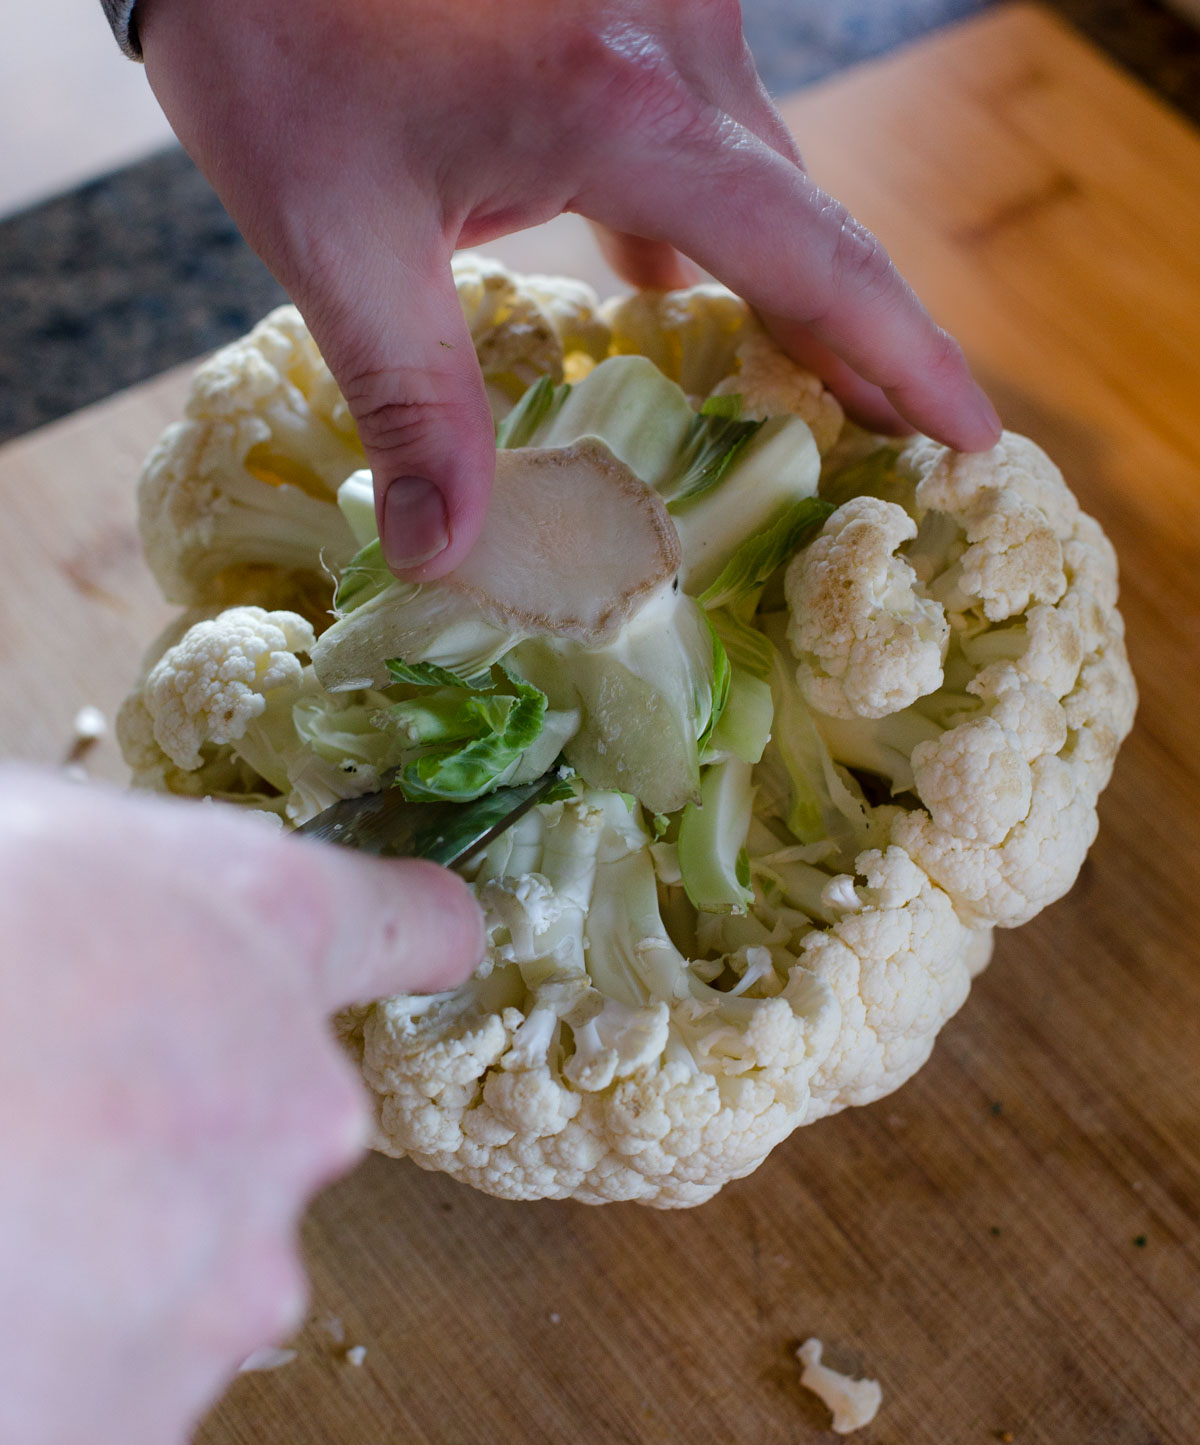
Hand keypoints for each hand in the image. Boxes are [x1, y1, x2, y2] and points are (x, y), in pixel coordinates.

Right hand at [0, 768, 482, 1444]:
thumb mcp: (22, 836)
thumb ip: (117, 881)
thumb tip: (111, 914)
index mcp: (264, 931)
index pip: (403, 926)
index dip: (405, 937)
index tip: (423, 946)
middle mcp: (289, 1107)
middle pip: (265, 1131)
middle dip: (166, 1137)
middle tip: (33, 1126)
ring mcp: (221, 1280)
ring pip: (179, 1276)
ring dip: (94, 1262)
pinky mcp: (128, 1434)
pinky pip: (102, 1403)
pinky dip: (39, 1379)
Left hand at [139, 0, 1000, 576]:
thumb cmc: (276, 40)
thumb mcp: (337, 236)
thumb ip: (410, 401)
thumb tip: (442, 556)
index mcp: (628, 111)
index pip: (815, 256)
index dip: (905, 357)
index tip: (975, 438)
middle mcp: (679, 45)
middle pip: (810, 219)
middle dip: (860, 339)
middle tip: (901, 448)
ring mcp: (664, 6)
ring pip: (762, 174)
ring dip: (784, 279)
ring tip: (807, 387)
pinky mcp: (628, 4)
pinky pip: (704, 130)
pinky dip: (708, 218)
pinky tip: (667, 281)